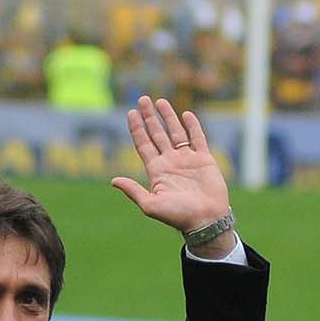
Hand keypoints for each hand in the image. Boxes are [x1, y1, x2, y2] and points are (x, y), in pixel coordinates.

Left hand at [110, 96, 232, 244]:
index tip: (131, 113)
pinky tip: (186, 114)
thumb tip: (113, 180)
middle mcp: (170, 162)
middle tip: (142, 99)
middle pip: (157, 134)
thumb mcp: (150, 204)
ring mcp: (187, 160)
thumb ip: (133, 190)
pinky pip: (197, 138)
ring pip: (175, 132)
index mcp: (156, 171)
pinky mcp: (204, 160)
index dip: (137, 128)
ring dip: (168, 117)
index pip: (143, 144)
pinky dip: (192, 126)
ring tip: (160, 101)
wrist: (206, 220)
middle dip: (149, 117)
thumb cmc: (178, 216)